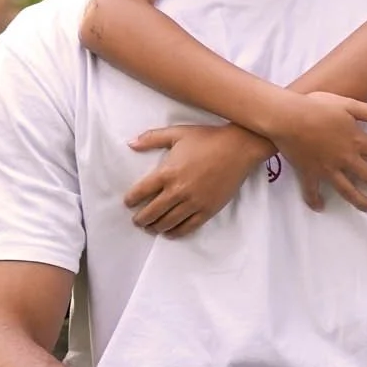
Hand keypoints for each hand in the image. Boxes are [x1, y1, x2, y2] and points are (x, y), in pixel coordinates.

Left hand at [125, 123, 266, 235]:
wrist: (238, 148)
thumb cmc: (207, 138)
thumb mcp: (177, 133)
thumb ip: (151, 138)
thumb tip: (130, 143)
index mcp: (167, 172)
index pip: (141, 192)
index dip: (131, 200)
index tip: (128, 203)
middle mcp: (177, 190)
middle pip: (152, 212)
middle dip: (141, 219)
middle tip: (137, 221)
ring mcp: (193, 202)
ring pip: (168, 222)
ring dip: (156, 228)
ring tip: (151, 228)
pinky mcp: (207, 210)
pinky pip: (188, 227)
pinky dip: (176, 232)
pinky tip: (169, 233)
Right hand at [268, 90, 366, 211]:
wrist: (288, 117)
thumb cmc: (317, 106)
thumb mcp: (348, 104)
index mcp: (356, 140)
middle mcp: (345, 159)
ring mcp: (327, 169)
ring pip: (348, 190)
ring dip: (361, 201)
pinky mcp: (309, 173)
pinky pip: (312, 191)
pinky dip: (315, 201)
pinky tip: (320, 208)